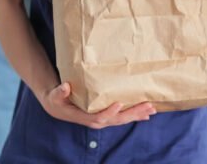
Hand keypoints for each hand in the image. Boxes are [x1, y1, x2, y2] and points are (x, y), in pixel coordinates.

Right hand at [38, 82, 154, 128]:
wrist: (59, 107)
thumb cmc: (57, 99)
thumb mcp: (55, 95)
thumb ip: (60, 91)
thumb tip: (65, 86)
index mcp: (86, 116)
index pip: (100, 116)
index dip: (109, 111)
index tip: (119, 103)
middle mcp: (97, 120)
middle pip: (117, 119)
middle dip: (133, 113)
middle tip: (148, 106)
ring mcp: (103, 119)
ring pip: (123, 119)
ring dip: (137, 114)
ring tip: (151, 109)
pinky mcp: (107, 116)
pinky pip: (122, 117)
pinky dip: (134, 115)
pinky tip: (145, 114)